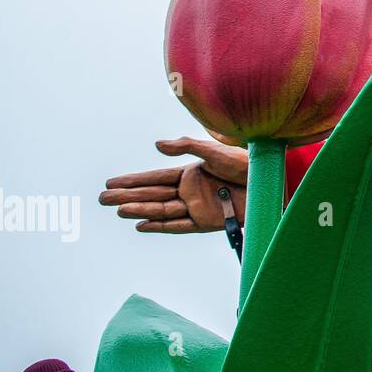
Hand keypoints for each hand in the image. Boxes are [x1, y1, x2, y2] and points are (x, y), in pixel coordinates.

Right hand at [99, 137, 246, 232]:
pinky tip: (142, 225)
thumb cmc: (245, 161)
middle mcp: (190, 191)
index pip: (155, 178)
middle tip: (102, 198)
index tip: (111, 181)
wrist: (269, 180)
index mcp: (190, 173)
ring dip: (140, 210)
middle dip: (128, 196)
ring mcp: (197, 207)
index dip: (133, 181)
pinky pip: (179, 225)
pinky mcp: (207, 222)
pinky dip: (160, 226)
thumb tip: (156, 146)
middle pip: (153, 196)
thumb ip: (186, 146)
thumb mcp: (214, 150)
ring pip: (161, 211)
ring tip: (118, 209)